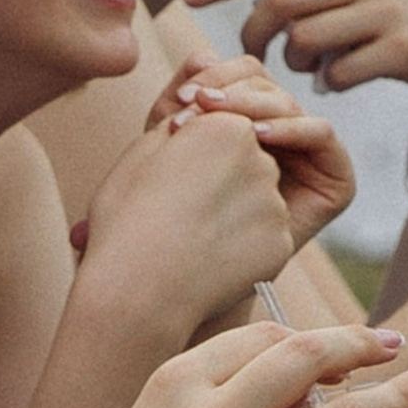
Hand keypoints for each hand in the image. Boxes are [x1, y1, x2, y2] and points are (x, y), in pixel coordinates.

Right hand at [78, 78, 298, 329]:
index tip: (173, 179)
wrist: (137, 291)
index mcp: (225, 127)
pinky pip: (264, 239)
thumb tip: (200, 116)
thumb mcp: (143, 154)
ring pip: (258, 202)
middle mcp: (260, 159)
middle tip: (180, 212)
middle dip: (223, 181)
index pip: (225, 130)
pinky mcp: (281, 244)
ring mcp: (274, 204)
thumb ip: (180, 125)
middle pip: (247, 163)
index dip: (198, 154)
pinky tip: (209, 262)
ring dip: (233, 215)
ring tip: (191, 240)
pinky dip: (242, 248)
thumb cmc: (126, 220)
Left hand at [156, 51, 355, 253]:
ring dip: (254, 106)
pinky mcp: (336, 180)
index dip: (214, 77)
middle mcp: (282, 133)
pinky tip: (258, 138)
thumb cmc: (174, 212)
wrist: (189, 278)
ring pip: (291, 105)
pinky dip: (292, 128)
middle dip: (230, 93)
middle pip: (267, 85)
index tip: (180, 99)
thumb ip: (183, 98)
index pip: (243, 74)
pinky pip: (322, 134)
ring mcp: (310, 155)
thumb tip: (204, 53)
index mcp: (248, 120)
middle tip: (195, 108)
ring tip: (218, 118)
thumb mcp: (171, 145)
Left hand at [183, 0, 407, 139]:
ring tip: (312, 69)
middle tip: (254, 60)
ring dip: (297, 64)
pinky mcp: (406, 48)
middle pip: (281, 2)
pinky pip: (340, 72)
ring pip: (306, 40)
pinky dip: (330, 84)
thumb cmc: (401, 32)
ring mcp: (389, 9)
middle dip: (256, 35)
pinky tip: (339, 83)